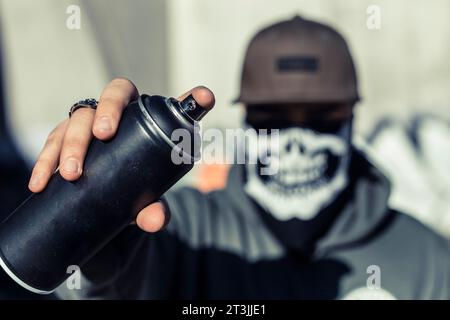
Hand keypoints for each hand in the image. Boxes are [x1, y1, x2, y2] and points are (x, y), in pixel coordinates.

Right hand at [28, 78, 214, 232]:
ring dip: (69, 143)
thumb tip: (154, 220)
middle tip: (102, 134)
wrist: (106, 209)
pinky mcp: (62, 146)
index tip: (205, 98)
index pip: (173, 105)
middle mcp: (115, 117)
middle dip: (103, 111)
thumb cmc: (133, 193)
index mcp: (144, 121)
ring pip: (75, 120)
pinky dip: (43, 163)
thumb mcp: (146, 202)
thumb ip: (154, 210)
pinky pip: (50, 146)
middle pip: (110, 96)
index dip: (186, 96)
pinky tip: (39, 182)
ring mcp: (86, 128)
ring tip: (70, 173)